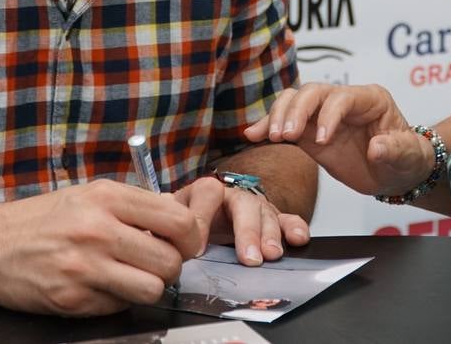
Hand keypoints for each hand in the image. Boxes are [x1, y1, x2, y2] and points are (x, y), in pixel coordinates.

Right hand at [0, 179, 206, 316]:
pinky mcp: (72, 299)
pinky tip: (102, 285)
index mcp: (107, 197)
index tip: (184, 241)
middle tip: (156, 262)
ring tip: (132, 276)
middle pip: (170, 261)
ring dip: (148, 286)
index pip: (177, 221)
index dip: (190, 236)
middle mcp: (97, 230)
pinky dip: (119, 299)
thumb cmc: (44, 219)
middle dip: (171, 266)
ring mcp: (84, 267)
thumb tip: (183, 216)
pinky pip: (120, 306)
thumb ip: (135, 205)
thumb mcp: (90, 195)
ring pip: (152, 289)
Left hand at [175, 175, 309, 266]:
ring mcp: (254, 205)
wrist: (203, 212)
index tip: (196, 250)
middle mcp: (232, 195)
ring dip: (271, 234)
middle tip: (249, 258)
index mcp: (203, 191)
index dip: (201, 220)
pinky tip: (299, 239)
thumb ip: (162, 226)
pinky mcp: (271, 218)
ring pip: (266, 213)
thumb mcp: (171, 219)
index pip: (205, 194)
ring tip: (271, 255)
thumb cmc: (187, 219)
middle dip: (247, 232)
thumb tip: (151, 238)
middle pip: (243, 204)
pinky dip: (295, 228)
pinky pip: (287, 219)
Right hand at [244, 84, 433, 198]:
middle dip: (296, 110)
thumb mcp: (408, 157)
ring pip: (295, 100)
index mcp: (370, 99)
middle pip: (312, 91)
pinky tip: (253, 135)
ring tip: (269, 136)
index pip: (342, 97)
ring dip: (279, 115)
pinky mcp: (310, 131)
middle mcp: (344, 100)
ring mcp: (324, 114)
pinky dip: (269, 126)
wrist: (397, 172)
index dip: (328, 115)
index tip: (322, 141)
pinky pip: (286, 121)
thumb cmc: (406, 159)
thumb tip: (377, 148)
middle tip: (287, 136)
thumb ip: (395, 150)